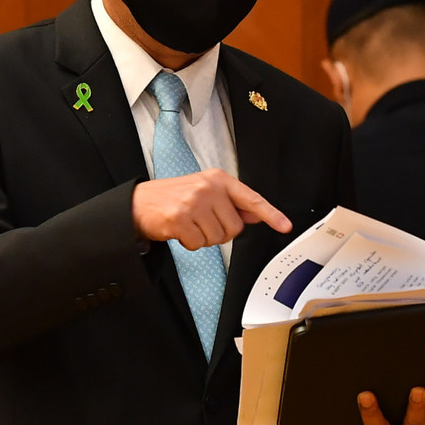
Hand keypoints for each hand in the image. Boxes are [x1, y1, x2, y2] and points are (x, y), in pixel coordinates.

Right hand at [132, 169, 290, 248]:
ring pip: (218, 238)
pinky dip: (190, 244)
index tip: (285, 225)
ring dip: (204, 238)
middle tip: (201, 222)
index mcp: (219, 179)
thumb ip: (231, 203)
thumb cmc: (174, 198)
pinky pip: (199, 244)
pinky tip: (180, 230)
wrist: (140, 203)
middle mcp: (208, 187)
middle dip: (220, 232)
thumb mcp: (205, 192)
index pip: (251, 198)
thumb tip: (256, 215)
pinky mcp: (180, 218)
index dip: (270, 214)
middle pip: (235, 228)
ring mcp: (194, 202)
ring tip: (189, 224)